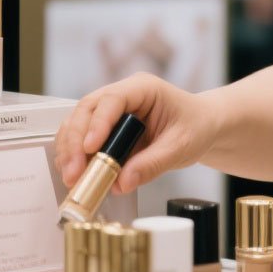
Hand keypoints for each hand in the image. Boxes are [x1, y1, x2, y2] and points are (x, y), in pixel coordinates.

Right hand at [54, 73, 219, 193]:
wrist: (202, 126)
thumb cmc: (196, 126)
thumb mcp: (181, 146)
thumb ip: (152, 164)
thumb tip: (121, 183)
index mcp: (143, 88)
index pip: (112, 99)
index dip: (97, 123)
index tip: (90, 148)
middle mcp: (122, 94)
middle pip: (86, 110)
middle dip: (75, 142)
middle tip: (74, 172)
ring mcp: (111, 110)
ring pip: (78, 123)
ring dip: (70, 151)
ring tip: (72, 178)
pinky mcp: (105, 127)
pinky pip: (82, 138)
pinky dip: (76, 156)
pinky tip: (76, 174)